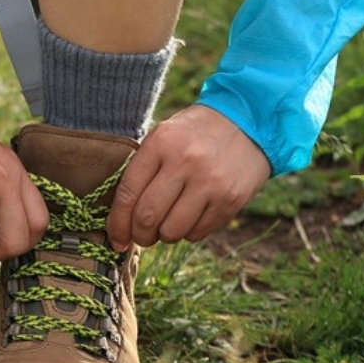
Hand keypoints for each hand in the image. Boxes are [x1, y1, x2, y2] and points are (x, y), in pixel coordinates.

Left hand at [107, 105, 271, 250]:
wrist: (248, 123)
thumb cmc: (192, 135)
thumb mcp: (162, 138)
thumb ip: (141, 171)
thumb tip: (121, 219)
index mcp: (160, 144)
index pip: (127, 193)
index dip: (117, 222)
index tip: (116, 239)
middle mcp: (185, 162)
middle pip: (147, 216)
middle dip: (139, 235)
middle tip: (141, 237)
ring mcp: (210, 182)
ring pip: (172, 230)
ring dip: (164, 236)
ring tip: (166, 227)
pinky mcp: (231, 199)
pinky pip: (198, 233)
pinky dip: (188, 233)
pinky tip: (190, 219)